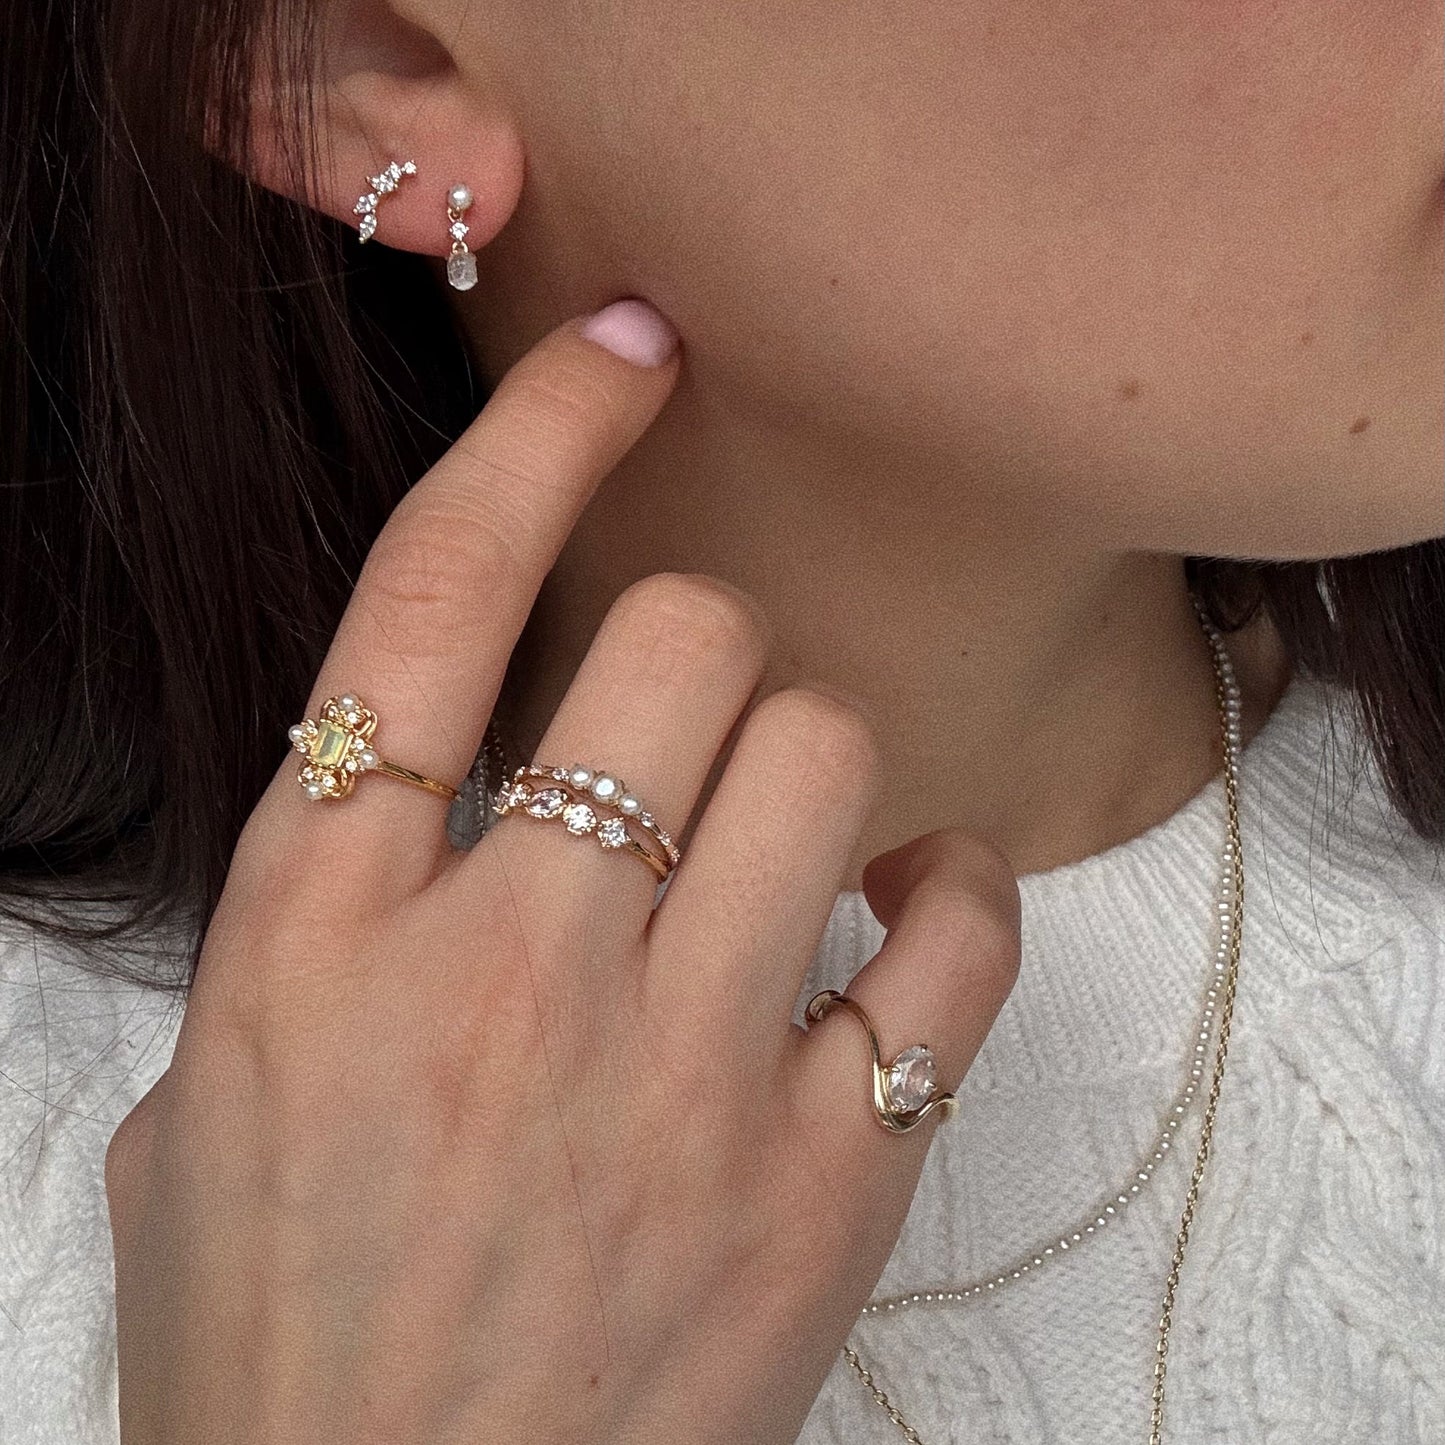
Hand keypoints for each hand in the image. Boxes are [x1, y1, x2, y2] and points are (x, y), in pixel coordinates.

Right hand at [103, 299, 1021, 1444]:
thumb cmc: (288, 1339)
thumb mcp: (218, 1100)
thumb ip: (319, 924)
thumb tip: (428, 802)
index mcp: (322, 925)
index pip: (439, 593)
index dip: (541, 435)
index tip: (623, 353)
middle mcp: (505, 965)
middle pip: (682, 641)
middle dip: (700, 644)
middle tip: (690, 716)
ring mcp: (676, 1070)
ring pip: (825, 752)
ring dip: (814, 755)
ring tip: (786, 831)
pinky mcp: (817, 1173)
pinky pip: (955, 941)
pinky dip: (950, 895)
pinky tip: (897, 916)